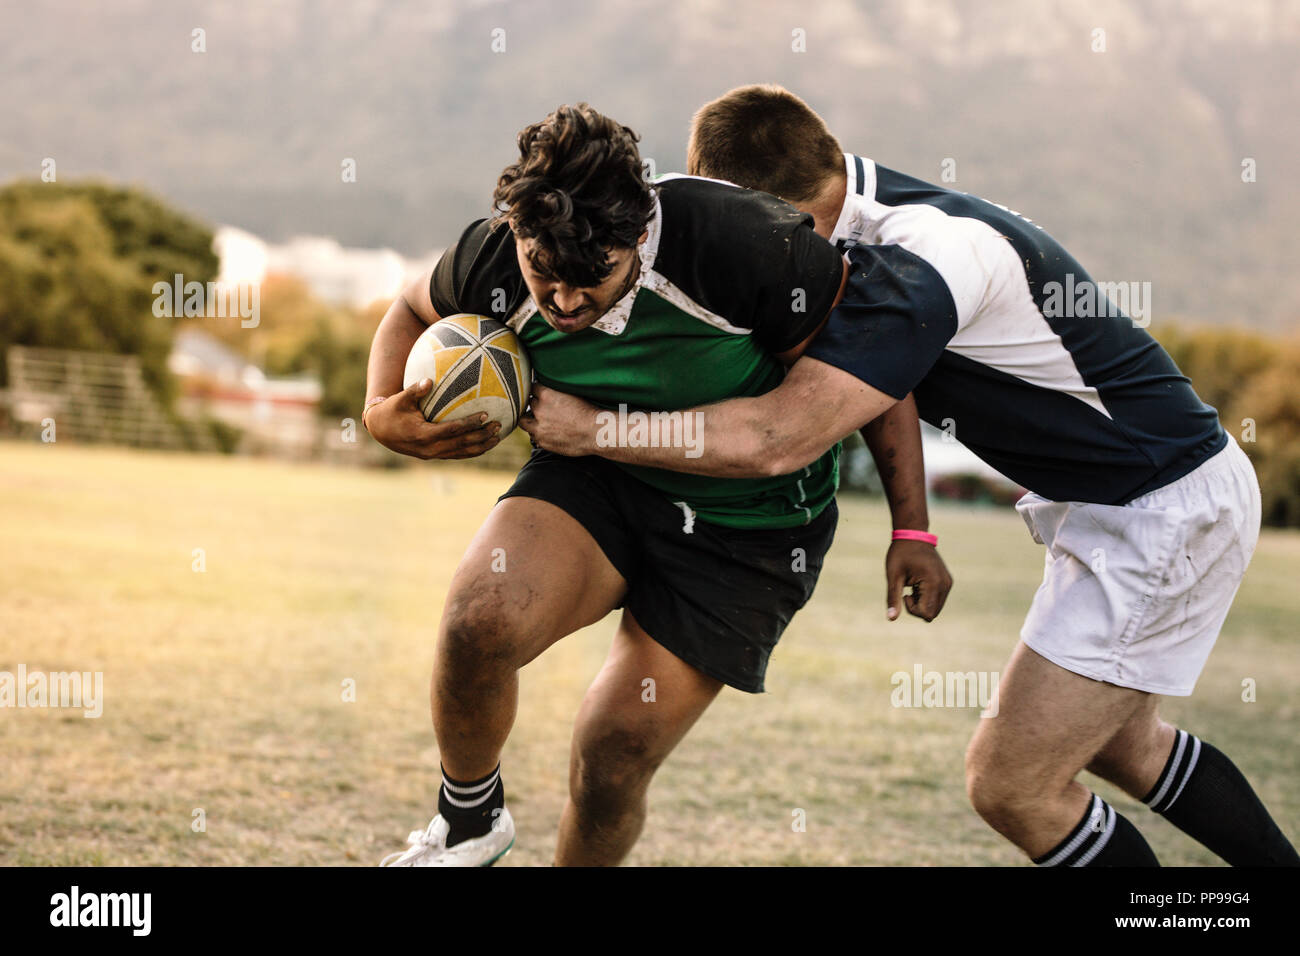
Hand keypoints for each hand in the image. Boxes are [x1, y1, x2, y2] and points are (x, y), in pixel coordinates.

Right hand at [364, 378, 500, 459]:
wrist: (381, 431)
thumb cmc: (392, 410)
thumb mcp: (401, 398)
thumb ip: (415, 390)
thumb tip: (429, 380)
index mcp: (423, 435)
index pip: (452, 430)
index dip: (469, 424)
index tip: (485, 415)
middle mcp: (430, 448)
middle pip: (461, 444)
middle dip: (482, 436)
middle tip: (498, 425)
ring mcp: (433, 455)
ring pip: (462, 453)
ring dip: (481, 446)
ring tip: (497, 437)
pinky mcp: (435, 456)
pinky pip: (458, 454)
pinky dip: (473, 450)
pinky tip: (486, 443)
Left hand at [518, 383, 600, 456]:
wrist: (595, 433)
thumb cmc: (588, 412)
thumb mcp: (571, 394)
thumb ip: (556, 392)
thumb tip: (548, 390)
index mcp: (546, 395)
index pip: (533, 388)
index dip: (537, 390)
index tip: (540, 393)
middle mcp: (539, 410)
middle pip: (529, 404)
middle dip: (535, 405)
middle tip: (543, 407)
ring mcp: (539, 427)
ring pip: (524, 421)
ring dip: (531, 420)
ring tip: (540, 420)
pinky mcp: (542, 441)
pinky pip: (533, 436)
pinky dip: (537, 433)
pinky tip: (547, 432)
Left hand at [885, 539, 952, 621]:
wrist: (913, 535)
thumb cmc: (900, 554)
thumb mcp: (893, 576)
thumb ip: (893, 598)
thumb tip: (891, 619)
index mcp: (934, 582)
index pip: (926, 613)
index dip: (912, 609)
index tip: (904, 594)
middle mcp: (945, 584)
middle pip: (932, 614)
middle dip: (917, 608)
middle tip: (907, 591)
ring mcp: (948, 583)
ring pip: (936, 609)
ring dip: (922, 603)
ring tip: (913, 586)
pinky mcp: (947, 581)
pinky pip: (938, 600)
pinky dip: (927, 598)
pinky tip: (918, 584)